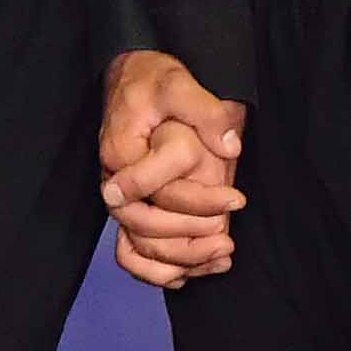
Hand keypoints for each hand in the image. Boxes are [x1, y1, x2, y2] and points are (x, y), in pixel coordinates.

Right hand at [98, 47, 245, 287]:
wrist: (133, 81)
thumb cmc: (154, 82)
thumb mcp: (180, 83)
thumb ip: (205, 112)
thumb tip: (230, 147)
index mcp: (121, 151)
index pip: (157, 190)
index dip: (200, 200)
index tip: (238, 198)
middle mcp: (113, 180)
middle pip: (145, 225)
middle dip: (190, 237)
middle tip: (230, 237)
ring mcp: (119, 198)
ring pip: (138, 247)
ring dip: (181, 259)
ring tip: (223, 255)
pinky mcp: (130, 208)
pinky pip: (134, 253)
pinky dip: (162, 270)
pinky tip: (198, 270)